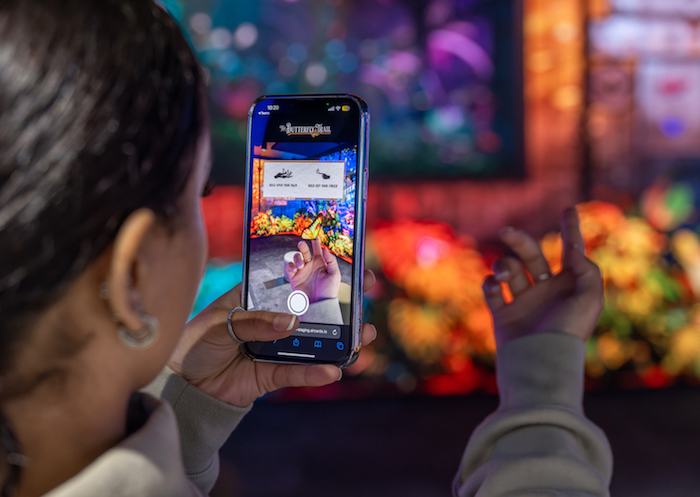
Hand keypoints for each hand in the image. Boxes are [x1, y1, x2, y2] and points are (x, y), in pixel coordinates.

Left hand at [167, 270, 377, 407]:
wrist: (182, 384)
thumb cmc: (195, 341)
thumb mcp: (220, 323)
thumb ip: (255, 322)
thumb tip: (291, 323)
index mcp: (257, 297)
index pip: (292, 281)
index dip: (318, 272)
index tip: (345, 265)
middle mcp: (271, 320)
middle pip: (310, 311)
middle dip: (340, 306)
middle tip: (366, 299)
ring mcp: (275, 347)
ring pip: (312, 343)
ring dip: (338, 341)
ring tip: (362, 337)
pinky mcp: (272, 374)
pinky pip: (297, 372)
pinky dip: (313, 373)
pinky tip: (332, 371)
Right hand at [285, 238, 340, 302]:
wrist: (318, 305)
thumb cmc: (328, 292)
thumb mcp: (335, 274)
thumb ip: (331, 260)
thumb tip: (325, 249)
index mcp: (321, 264)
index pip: (318, 249)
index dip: (315, 242)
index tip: (313, 234)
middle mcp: (311, 266)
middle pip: (305, 251)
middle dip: (303, 246)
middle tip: (302, 243)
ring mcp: (302, 271)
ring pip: (296, 258)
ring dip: (297, 258)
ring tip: (301, 264)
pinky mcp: (295, 278)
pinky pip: (289, 267)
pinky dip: (290, 266)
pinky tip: (295, 269)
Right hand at [484, 208, 603, 348]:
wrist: (538, 364)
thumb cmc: (568, 332)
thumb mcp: (589, 298)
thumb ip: (585, 269)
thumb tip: (573, 251)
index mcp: (569, 285)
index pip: (571, 250)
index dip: (571, 229)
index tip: (569, 209)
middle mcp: (547, 290)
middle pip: (531, 254)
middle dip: (519, 239)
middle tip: (507, 231)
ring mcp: (524, 301)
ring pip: (509, 269)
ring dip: (504, 265)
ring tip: (504, 275)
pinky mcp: (503, 313)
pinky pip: (492, 289)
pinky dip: (491, 284)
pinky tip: (495, 288)